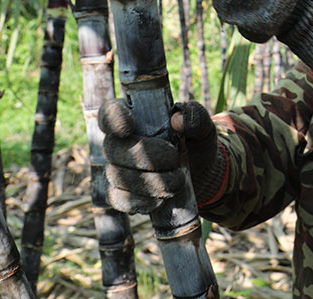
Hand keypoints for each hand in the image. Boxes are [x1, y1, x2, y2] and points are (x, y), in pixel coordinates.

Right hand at [99, 99, 224, 213]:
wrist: (202, 173)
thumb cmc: (195, 142)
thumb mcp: (202, 126)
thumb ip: (195, 116)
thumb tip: (177, 120)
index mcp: (134, 116)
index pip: (110, 112)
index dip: (113, 119)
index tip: (128, 128)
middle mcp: (118, 142)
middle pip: (113, 148)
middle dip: (145, 157)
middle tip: (175, 159)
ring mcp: (116, 169)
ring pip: (117, 176)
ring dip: (150, 181)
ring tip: (178, 180)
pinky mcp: (120, 194)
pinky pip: (120, 200)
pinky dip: (142, 200)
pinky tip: (160, 199)